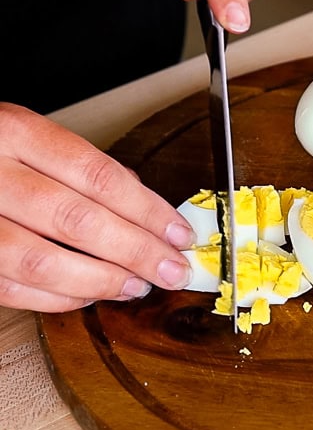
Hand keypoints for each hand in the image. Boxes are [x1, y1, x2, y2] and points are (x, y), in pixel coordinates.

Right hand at [0, 103, 194, 312]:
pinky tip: (89, 293)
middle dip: (135, 252)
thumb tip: (149, 212)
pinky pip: (11, 289)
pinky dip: (58, 298)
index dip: (148, 211)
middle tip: (172, 270)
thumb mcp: (28, 138)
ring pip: (42, 262)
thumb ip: (82, 171)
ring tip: (136, 285)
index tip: (180, 234)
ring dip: (100, 280)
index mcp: (12, 132)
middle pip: (76, 220)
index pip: (98, 176)